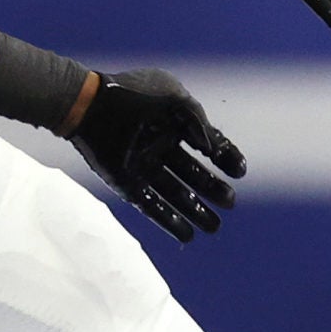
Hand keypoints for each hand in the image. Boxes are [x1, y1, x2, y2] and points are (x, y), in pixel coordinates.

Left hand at [69, 68, 244, 242]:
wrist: (90, 106)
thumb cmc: (133, 96)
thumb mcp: (174, 97)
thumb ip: (198, 120)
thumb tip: (210, 148)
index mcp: (174, 125)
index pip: (209, 144)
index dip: (227, 158)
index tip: (240, 171)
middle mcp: (161, 148)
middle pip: (194, 175)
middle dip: (213, 190)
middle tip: (230, 203)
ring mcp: (144, 168)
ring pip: (176, 195)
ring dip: (195, 212)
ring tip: (214, 227)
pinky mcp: (127, 184)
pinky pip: (152, 207)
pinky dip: (169, 222)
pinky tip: (188, 235)